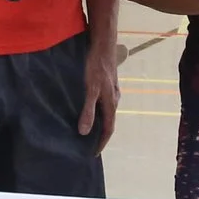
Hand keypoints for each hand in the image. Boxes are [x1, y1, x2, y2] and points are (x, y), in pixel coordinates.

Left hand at [78, 34, 120, 153]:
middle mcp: (114, 99)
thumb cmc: (96, 66)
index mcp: (111, 103)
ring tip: (87, 129)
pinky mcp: (107, 83)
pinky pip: (103, 102)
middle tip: (89, 145)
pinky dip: (97, 110)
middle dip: (100, 135)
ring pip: (106, 111)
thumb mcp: (90, 89)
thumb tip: (84, 131)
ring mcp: (112, 90)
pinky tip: (88, 107)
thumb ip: (88, 110)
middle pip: (108, 121)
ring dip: (99, 122)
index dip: (101, 143)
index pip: (108, 129)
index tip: (93, 154)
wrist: (104, 44)